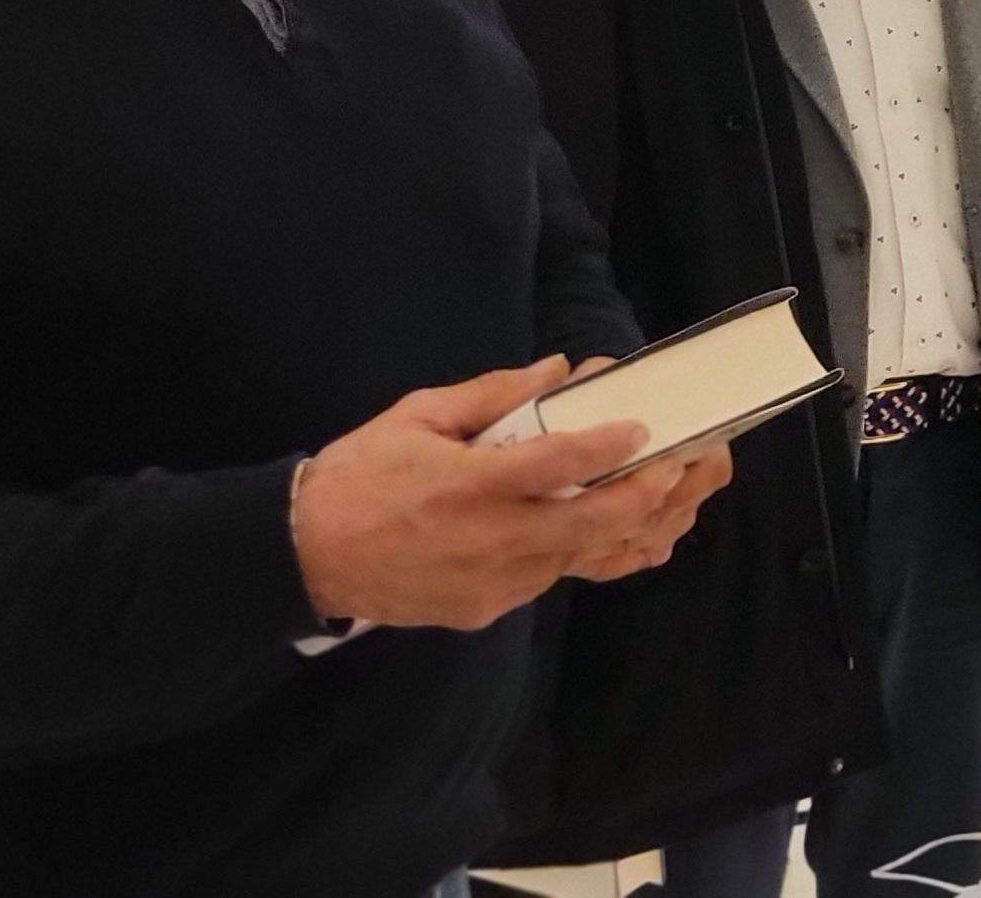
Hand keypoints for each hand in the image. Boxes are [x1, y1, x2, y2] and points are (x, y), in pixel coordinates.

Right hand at [290, 358, 714, 630]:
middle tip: (676, 467)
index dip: (607, 446)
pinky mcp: (485, 610)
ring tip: (659, 496)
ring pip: (575, 557)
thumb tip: (555, 370)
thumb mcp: (416, 417)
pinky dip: (575, 553)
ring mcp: (490, 582)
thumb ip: (490, 395)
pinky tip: (599, 530)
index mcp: (466, 484)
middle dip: (643, 496)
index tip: (642, 429)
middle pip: (589, 524)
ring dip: (618, 527)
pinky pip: (545, 579)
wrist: (305, 556)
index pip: (555, 465)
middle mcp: (487, 539)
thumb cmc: (359, 476)